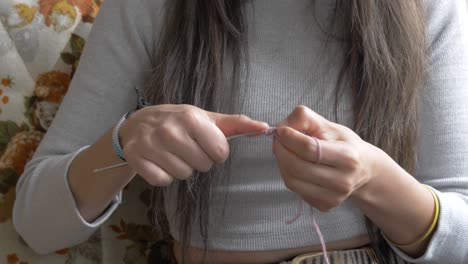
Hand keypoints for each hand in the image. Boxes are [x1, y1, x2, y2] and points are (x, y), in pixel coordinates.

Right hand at [120, 104, 268, 185]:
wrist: (138, 123)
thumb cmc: (179, 121)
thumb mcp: (208, 118)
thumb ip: (237, 124)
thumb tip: (265, 128)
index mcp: (191, 119)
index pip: (220, 153)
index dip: (215, 151)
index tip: (205, 143)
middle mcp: (170, 131)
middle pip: (203, 166)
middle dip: (199, 160)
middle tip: (187, 147)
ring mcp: (151, 145)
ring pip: (183, 175)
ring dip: (182, 168)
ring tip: (173, 153)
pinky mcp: (137, 159)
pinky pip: (162, 181)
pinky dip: (163, 175)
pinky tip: (160, 161)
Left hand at [273, 105, 382, 210]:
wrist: (364, 170)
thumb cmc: (344, 144)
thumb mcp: (329, 126)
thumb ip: (305, 118)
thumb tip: (281, 127)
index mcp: (348, 157)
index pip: (309, 149)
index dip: (289, 138)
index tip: (280, 130)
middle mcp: (343, 181)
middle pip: (297, 167)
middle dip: (280, 150)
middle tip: (277, 140)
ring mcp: (334, 197)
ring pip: (292, 181)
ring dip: (281, 163)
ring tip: (285, 151)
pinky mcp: (324, 206)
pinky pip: (295, 189)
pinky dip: (288, 174)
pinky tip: (296, 165)